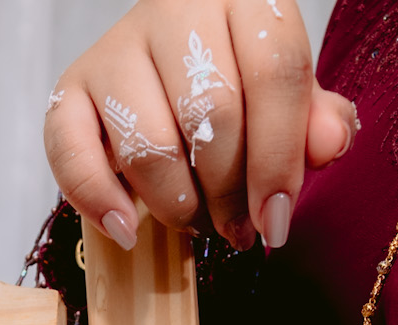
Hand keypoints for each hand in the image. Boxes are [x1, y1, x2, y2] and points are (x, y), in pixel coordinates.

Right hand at [44, 0, 357, 253]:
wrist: (165, 65)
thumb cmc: (232, 85)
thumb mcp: (282, 97)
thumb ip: (313, 120)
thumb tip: (329, 145)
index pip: (274, 72)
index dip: (280, 158)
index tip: (276, 220)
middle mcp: (175, 8)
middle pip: (211, 112)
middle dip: (228, 190)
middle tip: (235, 228)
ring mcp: (115, 48)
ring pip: (148, 144)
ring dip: (176, 204)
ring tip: (192, 222)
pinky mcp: (68, 88)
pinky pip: (71, 153)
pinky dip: (99, 202)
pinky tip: (127, 229)